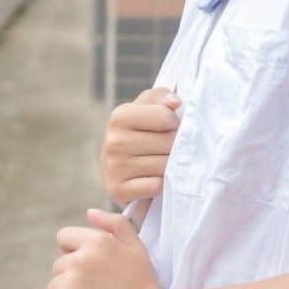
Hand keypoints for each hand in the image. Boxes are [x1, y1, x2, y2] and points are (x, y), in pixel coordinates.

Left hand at [42, 209, 166, 288]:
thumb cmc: (143, 283)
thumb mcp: (136, 246)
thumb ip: (114, 224)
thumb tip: (89, 212)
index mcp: (96, 241)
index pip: (64, 237)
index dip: (74, 249)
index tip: (89, 264)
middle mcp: (80, 259)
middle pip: (59, 263)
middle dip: (72, 273)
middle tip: (96, 287)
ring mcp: (71, 283)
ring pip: (54, 282)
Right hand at [99, 88, 181, 205]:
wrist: (120, 170)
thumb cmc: (140, 133)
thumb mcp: (148, 108)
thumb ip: (162, 98)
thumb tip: (175, 103)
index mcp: (119, 116)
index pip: (167, 117)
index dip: (175, 123)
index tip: (167, 128)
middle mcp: (113, 141)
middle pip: (168, 143)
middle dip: (174, 147)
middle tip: (164, 149)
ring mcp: (113, 167)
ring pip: (165, 165)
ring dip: (169, 166)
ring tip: (159, 163)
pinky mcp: (117, 190)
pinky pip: (156, 186)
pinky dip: (160, 185)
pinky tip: (152, 179)